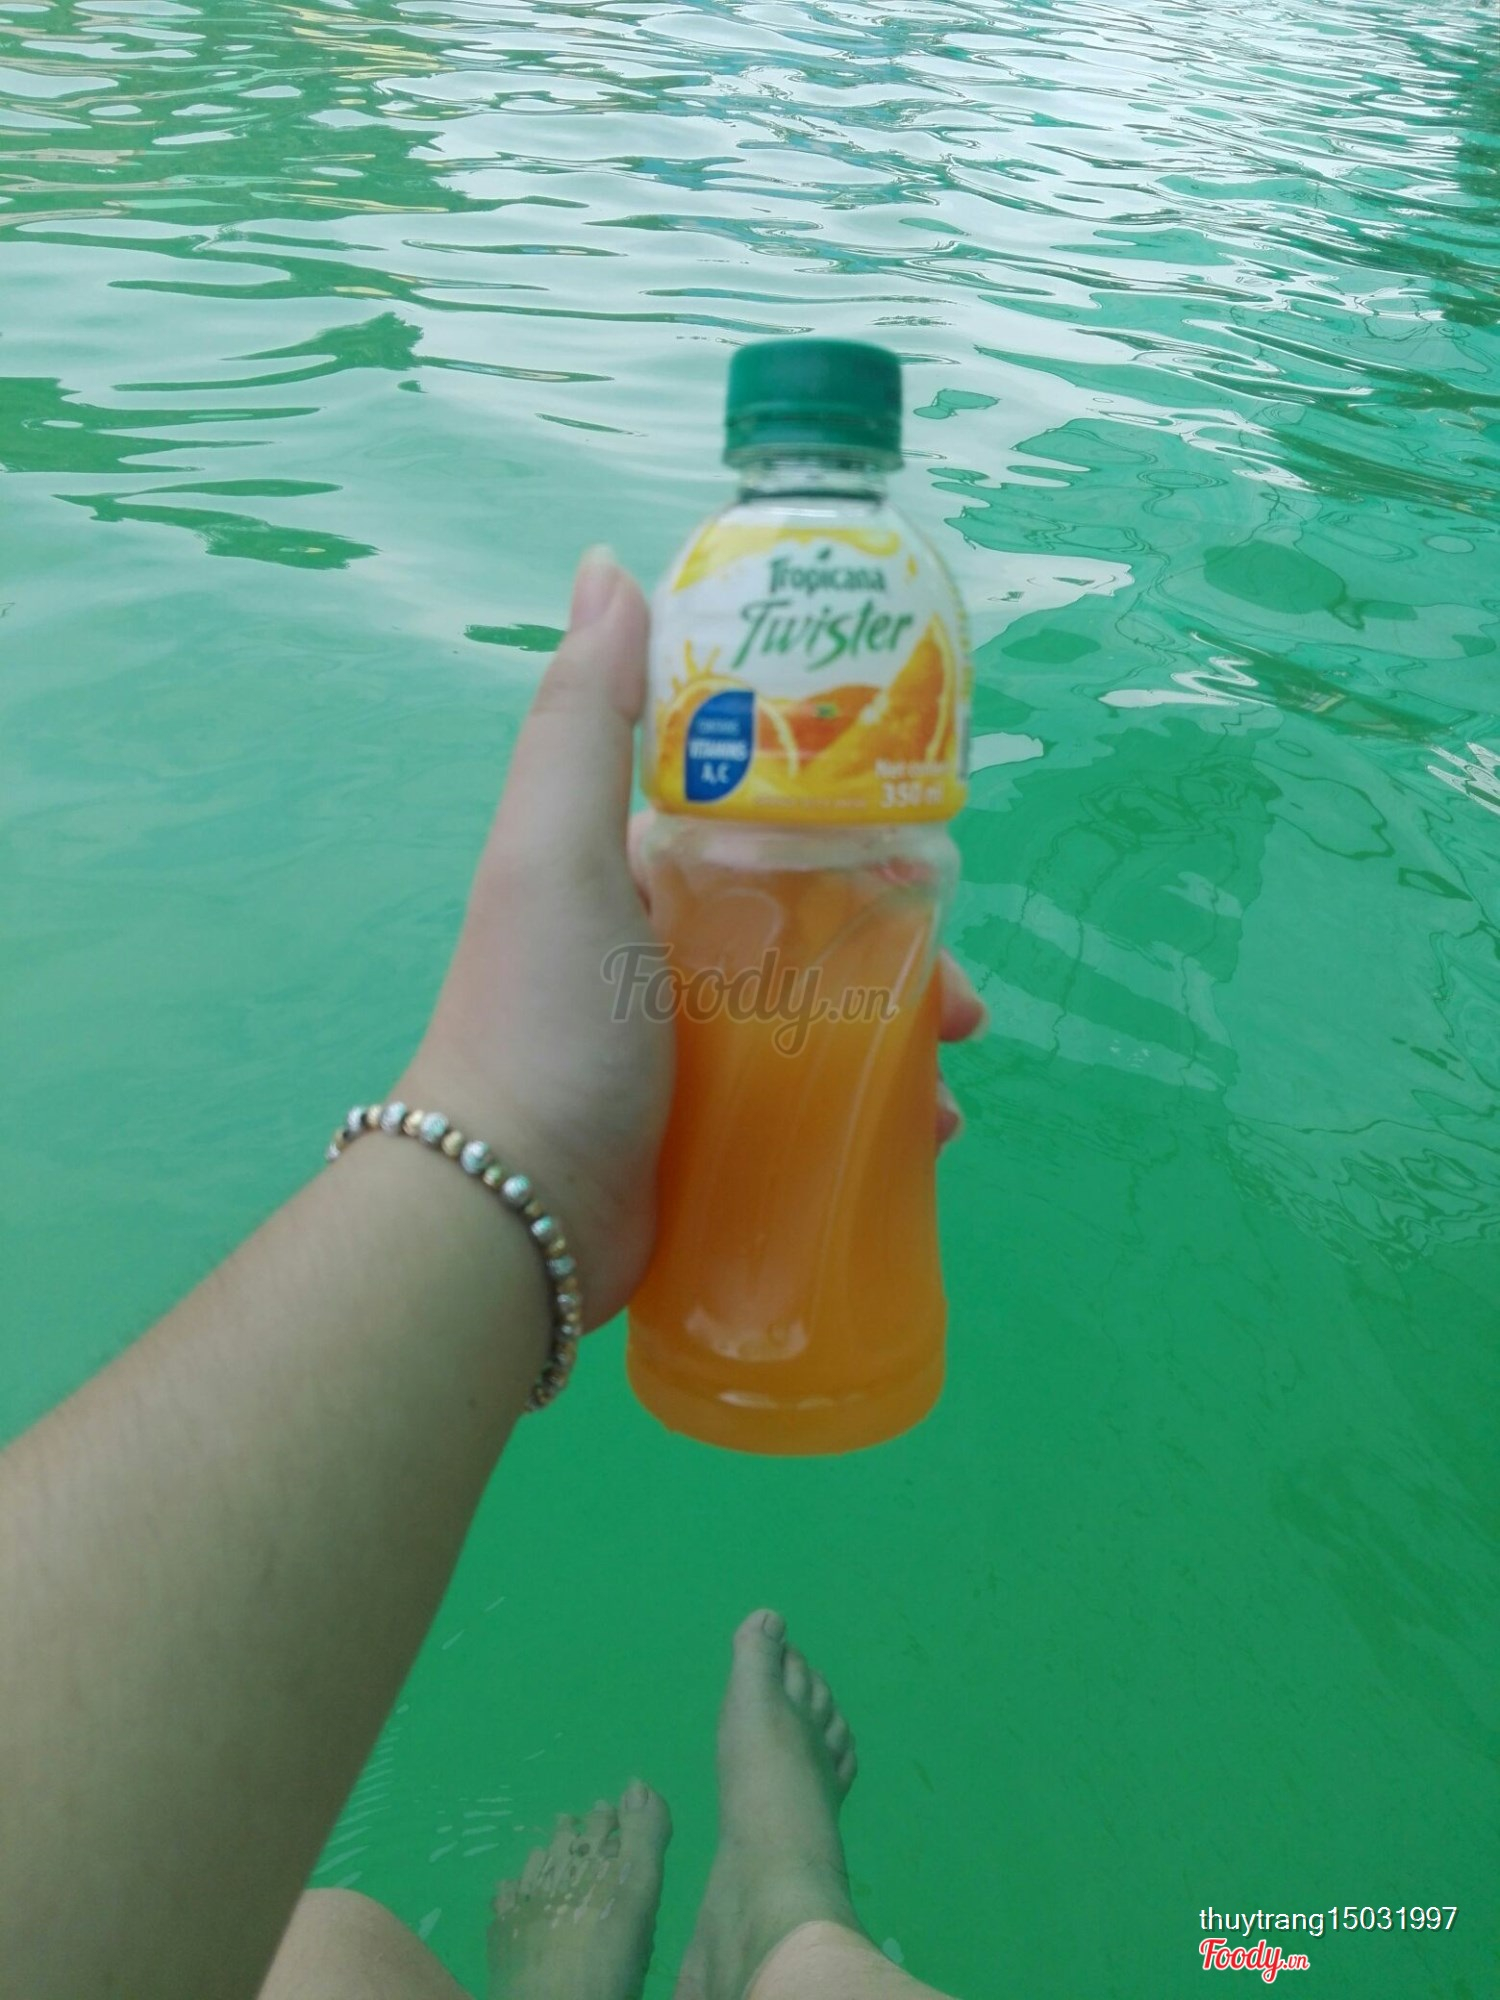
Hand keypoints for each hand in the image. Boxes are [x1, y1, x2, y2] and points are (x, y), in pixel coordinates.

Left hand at [400, 547, 986, 1328]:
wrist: (515, 1207)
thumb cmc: (545, 1014)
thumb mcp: (553, 848)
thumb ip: (584, 716)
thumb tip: (609, 563)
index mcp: (637, 875)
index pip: (762, 823)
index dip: (848, 822)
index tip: (923, 842)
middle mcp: (668, 954)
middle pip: (817, 925)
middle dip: (901, 945)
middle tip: (959, 989)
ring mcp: (695, 1051)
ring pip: (833, 1016)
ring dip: (907, 1029)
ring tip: (956, 1060)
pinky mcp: (719, 1135)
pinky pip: (823, 1105)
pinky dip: (881, 1111)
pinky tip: (927, 1129)